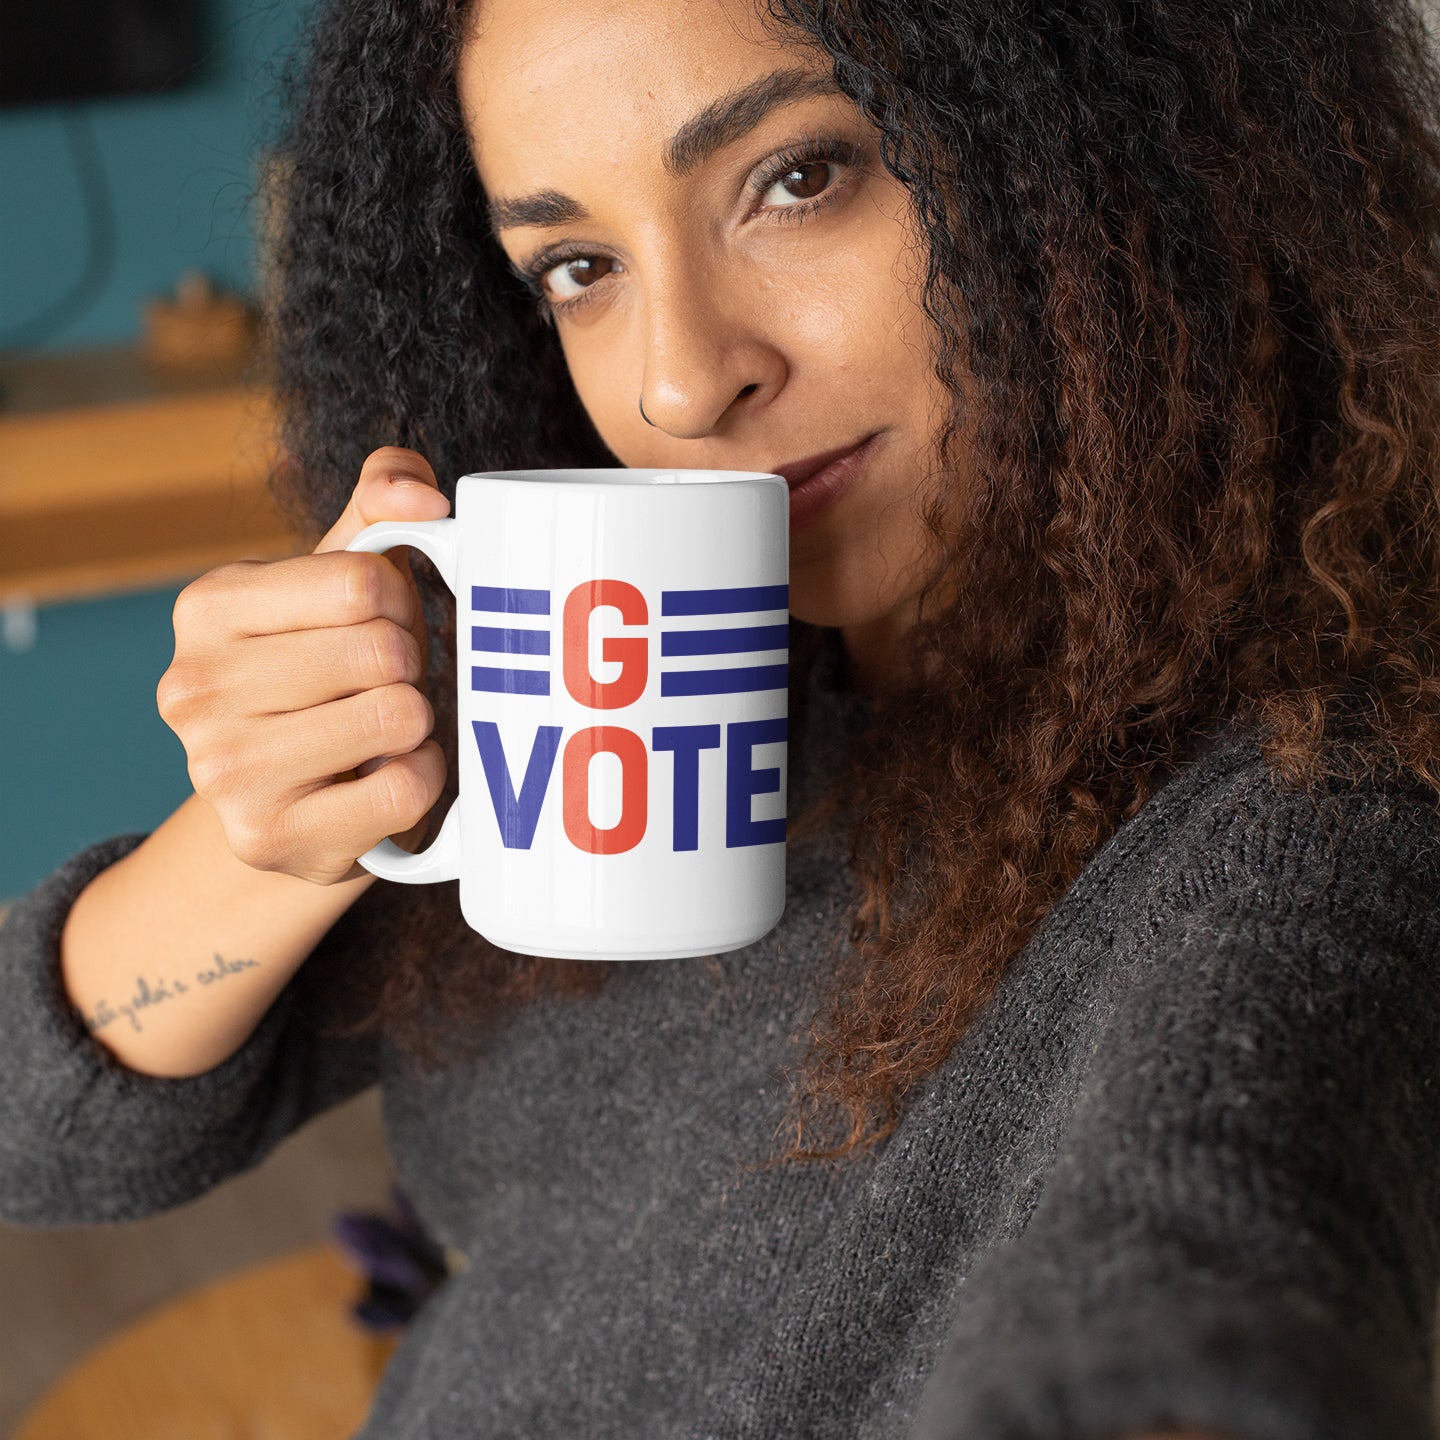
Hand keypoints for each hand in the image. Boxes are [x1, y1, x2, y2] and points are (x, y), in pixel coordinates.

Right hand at [157, 446, 451, 883]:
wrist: (288, 799)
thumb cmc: (327, 673)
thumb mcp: (338, 580)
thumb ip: (381, 507)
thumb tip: (421, 494)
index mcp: (208, 608)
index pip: (364, 580)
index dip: (401, 601)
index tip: (382, 626)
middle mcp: (193, 688)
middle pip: (384, 650)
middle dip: (410, 665)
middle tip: (387, 685)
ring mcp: (223, 772)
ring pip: (399, 717)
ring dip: (418, 723)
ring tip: (383, 730)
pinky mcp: (270, 839)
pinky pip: (407, 789)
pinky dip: (422, 779)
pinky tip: (387, 775)